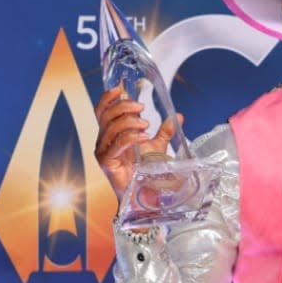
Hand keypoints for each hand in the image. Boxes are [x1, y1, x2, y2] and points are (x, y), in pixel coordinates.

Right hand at [94, 85, 183, 201]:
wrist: (142, 195)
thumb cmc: (144, 171)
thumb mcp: (157, 147)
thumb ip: (165, 131)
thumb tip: (178, 116)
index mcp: (111, 134)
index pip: (103, 110)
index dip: (108, 97)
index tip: (121, 88)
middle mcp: (104, 141)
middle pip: (106, 115)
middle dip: (123, 107)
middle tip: (142, 108)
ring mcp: (103, 152)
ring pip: (110, 127)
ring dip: (129, 122)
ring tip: (146, 125)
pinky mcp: (106, 163)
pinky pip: (116, 144)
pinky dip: (131, 137)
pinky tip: (144, 137)